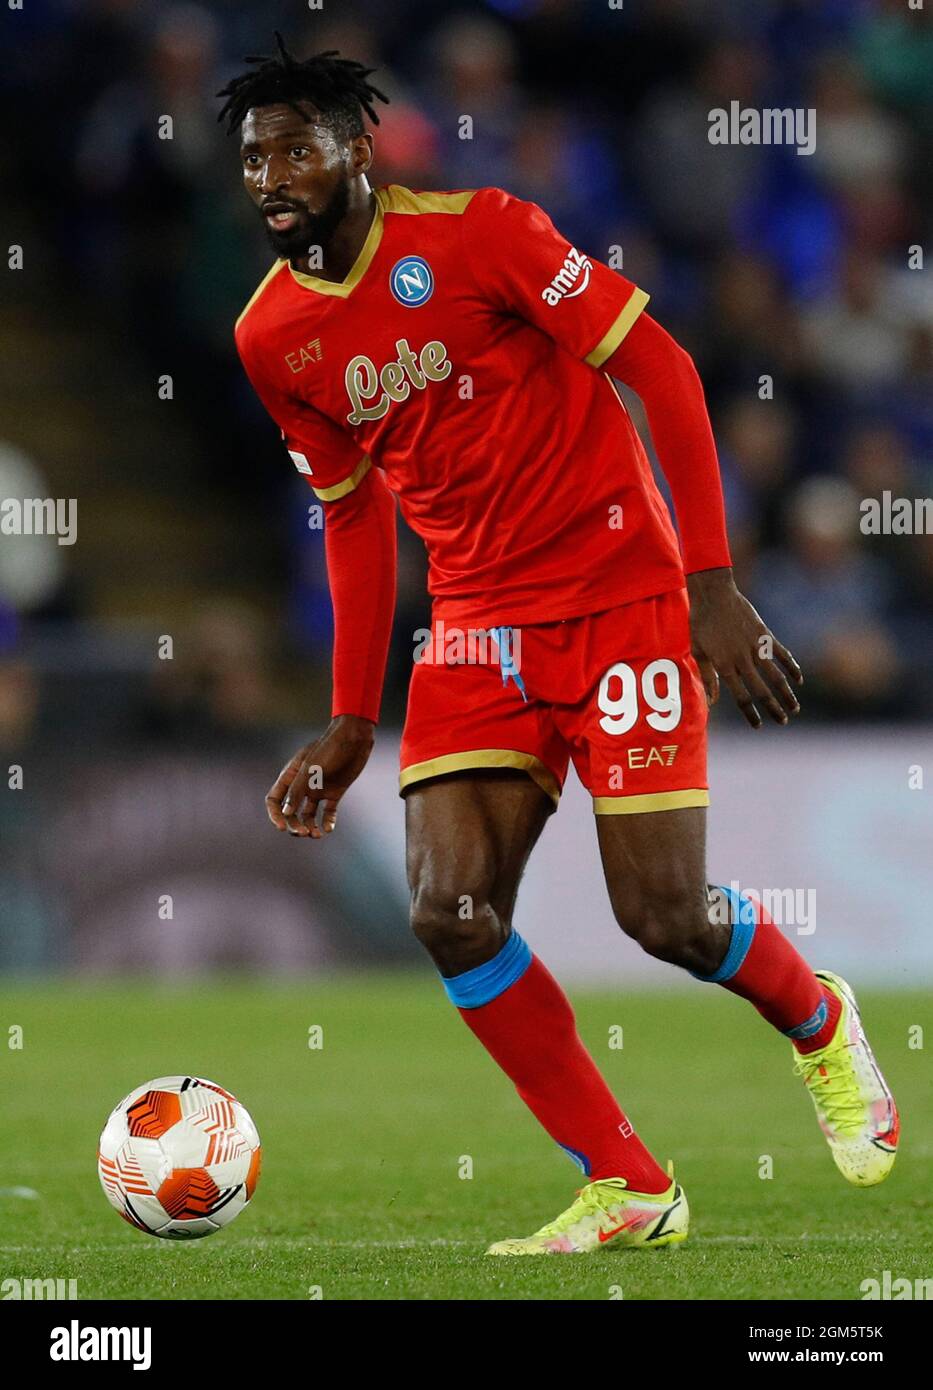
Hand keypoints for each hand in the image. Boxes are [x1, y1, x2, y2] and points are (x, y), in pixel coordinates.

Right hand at [265, 714, 374, 838]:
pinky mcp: (335, 792)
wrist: (355, 738)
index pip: (275, 800)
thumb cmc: (330, 748)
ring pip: (308, 815)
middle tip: (304, 832)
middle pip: (291, 812)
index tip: (282, 827)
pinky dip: (327, 822)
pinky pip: (327, 812)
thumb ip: (297, 791)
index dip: (275, 815)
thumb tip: (285, 813)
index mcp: (291, 776)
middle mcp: (303, 784)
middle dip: (295, 824)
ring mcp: (318, 789)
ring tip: (317, 834)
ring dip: (310, 826)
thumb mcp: (311, 769)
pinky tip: (328, 828)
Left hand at [687, 568, 802, 728]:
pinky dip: (791, 666)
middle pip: (761, 690)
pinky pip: (782, 653)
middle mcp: (742, 659)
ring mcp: (755, 646)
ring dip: (786, 693)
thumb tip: (712, 703)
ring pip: (775, 675)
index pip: (741, 697)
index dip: (750, 714)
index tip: (758, 726)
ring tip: (795, 707)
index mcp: (725, 666)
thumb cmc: (700, 623)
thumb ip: (707, 677)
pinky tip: (799, 679)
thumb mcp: (698, 651)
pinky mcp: (764, 634)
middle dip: (773, 708)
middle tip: (783, 721)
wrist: (714, 594)